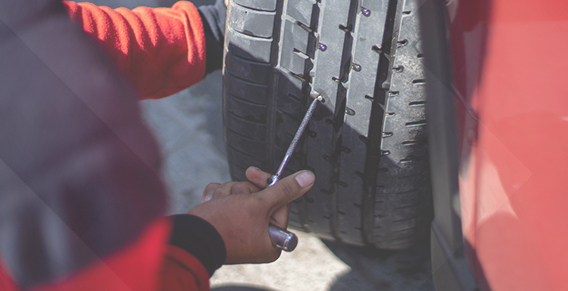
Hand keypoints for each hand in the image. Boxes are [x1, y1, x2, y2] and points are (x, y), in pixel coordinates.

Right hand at [188, 167, 314, 263]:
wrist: (188, 237)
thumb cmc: (224, 226)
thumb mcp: (258, 204)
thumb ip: (284, 189)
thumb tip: (309, 178)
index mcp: (272, 239)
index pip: (280, 201)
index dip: (266, 186)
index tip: (252, 174)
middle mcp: (257, 236)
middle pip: (260, 197)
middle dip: (242, 192)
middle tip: (234, 198)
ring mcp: (240, 230)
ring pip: (241, 195)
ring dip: (228, 194)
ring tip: (219, 205)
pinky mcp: (223, 222)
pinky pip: (226, 199)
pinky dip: (217, 198)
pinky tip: (211, 205)